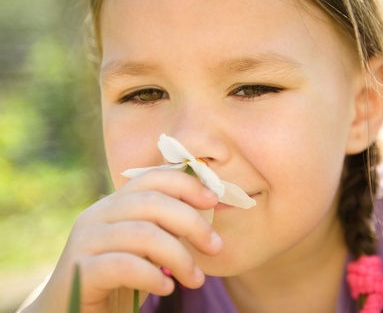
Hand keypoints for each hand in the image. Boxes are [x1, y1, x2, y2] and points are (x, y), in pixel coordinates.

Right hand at [20, 169, 221, 312]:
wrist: (70, 312)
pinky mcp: (79, 271)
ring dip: (179, 257)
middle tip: (216, 247)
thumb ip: (162, 227)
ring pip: (143, 234)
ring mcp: (85, 241)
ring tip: (196, 279)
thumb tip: (205, 209)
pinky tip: (167, 289)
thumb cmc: (116, 279)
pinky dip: (153, 276)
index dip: (186, 184)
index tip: (213, 200)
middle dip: (191, 222)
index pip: (151, 178)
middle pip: (152, 202)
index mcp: (113, 204)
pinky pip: (124, 265)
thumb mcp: (143, 248)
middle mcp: (96, 215)